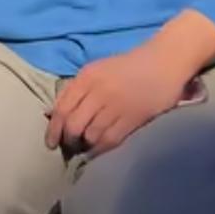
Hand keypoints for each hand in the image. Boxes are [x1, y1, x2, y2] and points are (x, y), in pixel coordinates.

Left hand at [45, 44, 188, 157]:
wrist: (164, 62)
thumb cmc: (128, 67)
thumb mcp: (98, 70)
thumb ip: (77, 90)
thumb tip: (53, 114)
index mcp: (87, 76)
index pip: (62, 108)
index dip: (53, 129)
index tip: (50, 143)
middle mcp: (98, 90)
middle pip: (73, 125)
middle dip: (69, 140)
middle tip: (71, 147)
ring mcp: (116, 105)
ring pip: (90, 135)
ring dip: (85, 146)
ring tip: (86, 148)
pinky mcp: (133, 118)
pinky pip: (110, 139)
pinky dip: (100, 149)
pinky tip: (98, 151)